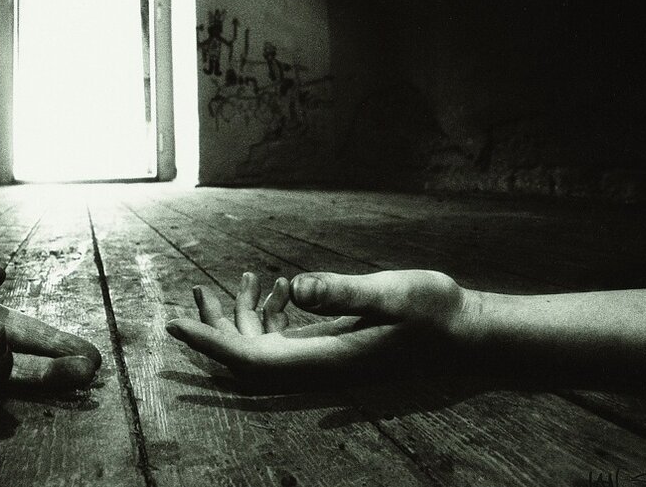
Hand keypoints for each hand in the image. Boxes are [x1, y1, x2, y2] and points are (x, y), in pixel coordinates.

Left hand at [166, 270, 473, 380]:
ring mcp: (326, 359)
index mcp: (323, 361)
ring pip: (265, 346)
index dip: (209, 343)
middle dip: (215, 328)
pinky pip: (287, 338)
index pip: (249, 360)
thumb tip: (294, 288)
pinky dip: (272, 312)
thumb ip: (344, 293)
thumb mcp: (394, 294)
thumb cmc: (439, 314)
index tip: (174, 325)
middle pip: (247, 357)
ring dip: (242, 316)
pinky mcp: (335, 348)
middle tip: (192, 293)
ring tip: (234, 279)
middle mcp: (318, 367)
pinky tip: (280, 284)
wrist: (472, 335)